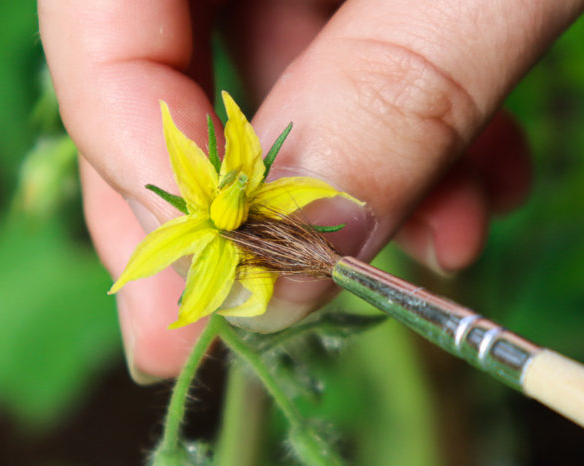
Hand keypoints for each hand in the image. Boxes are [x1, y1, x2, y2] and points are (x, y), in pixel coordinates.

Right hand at [39, 0, 583, 381]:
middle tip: (278, 317)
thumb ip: (395, 88)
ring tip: (453, 241)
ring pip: (279, 69)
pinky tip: (485, 172)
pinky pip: (349, 43)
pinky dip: (414, 122)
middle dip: (248, 206)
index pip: (98, 18)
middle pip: (168, 62)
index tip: (220, 287)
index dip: (141, 161)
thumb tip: (303, 260)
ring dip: (363, 177)